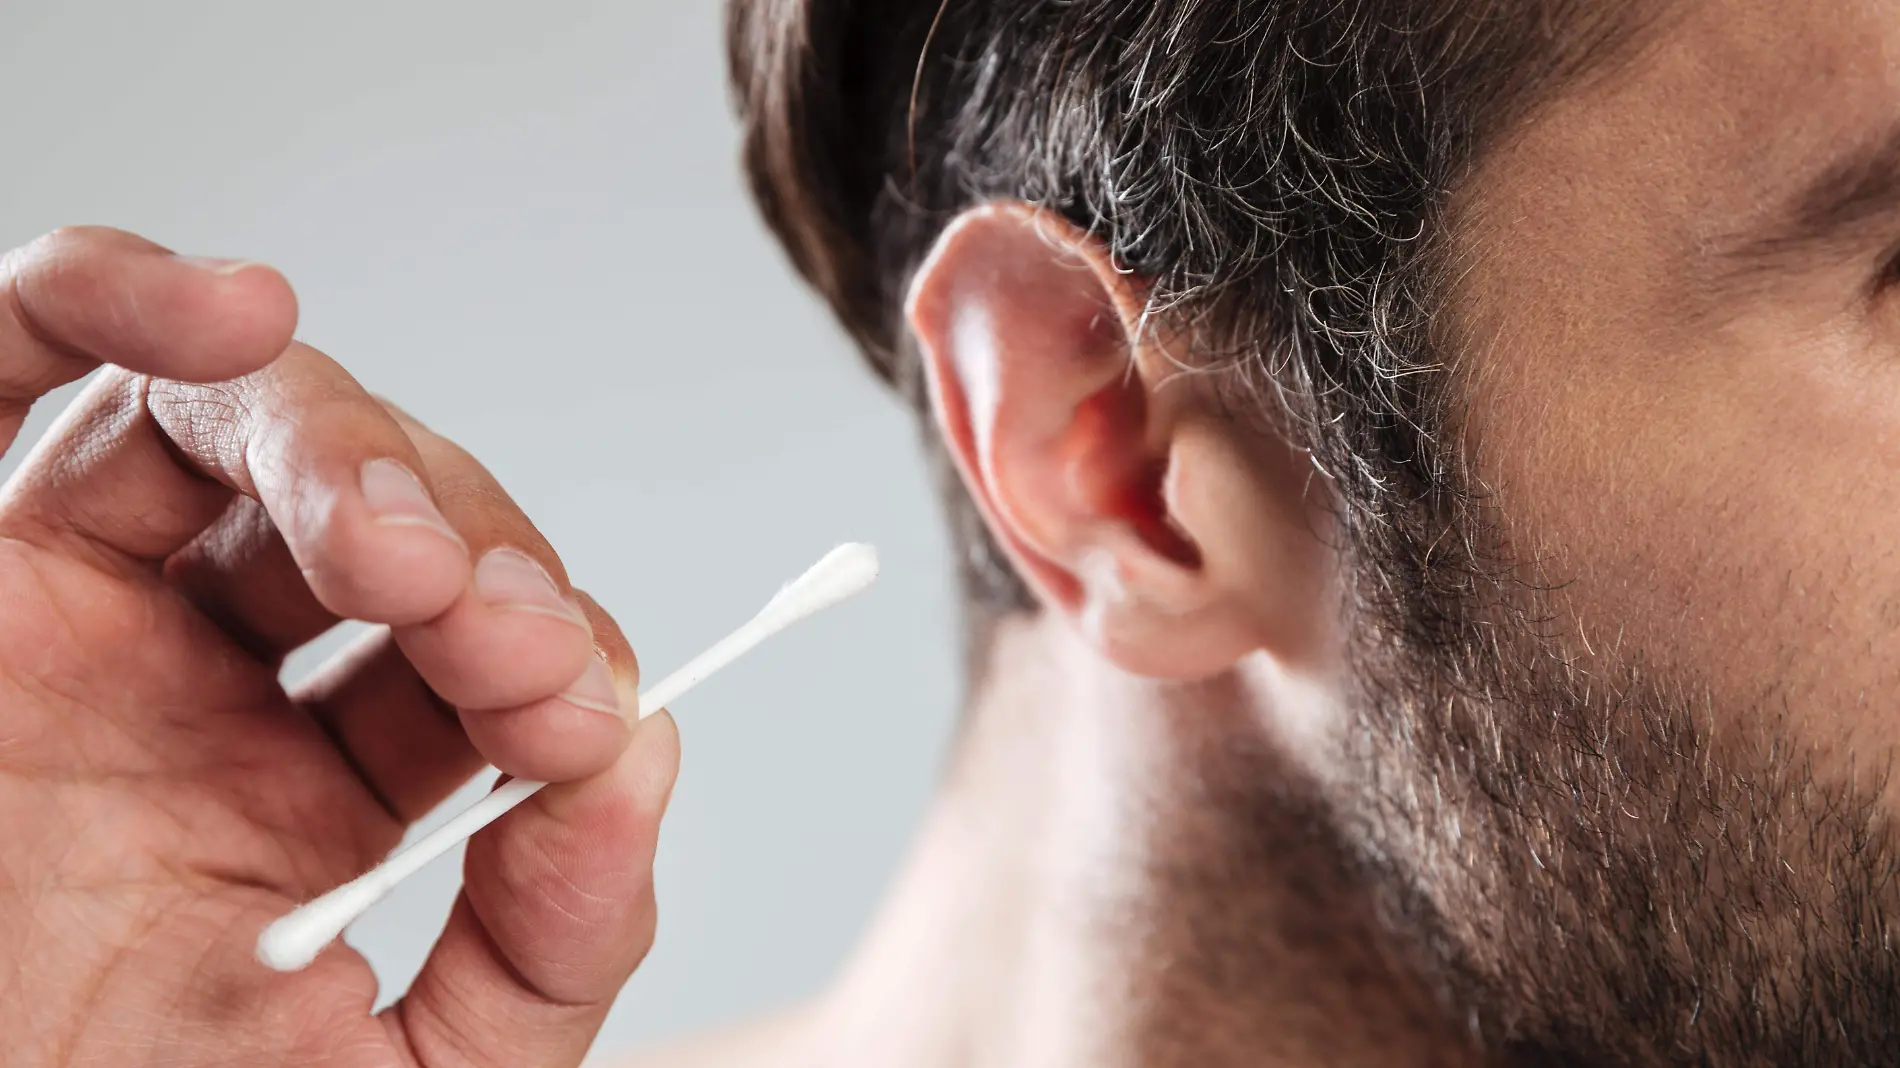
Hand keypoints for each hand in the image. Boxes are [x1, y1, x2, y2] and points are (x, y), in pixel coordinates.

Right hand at [0, 228, 678, 1065]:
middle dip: (467, 545)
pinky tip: (239, 311)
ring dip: (342, 446)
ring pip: (234, 427)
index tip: (579, 710)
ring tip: (393, 546)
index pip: (472, 652)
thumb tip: (646, 752)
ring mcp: (78, 618)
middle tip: (494, 629)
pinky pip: (20, 370)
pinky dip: (118, 299)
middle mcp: (202, 688)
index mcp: (315, 798)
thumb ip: (553, 939)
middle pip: (377, 517)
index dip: (545, 648)